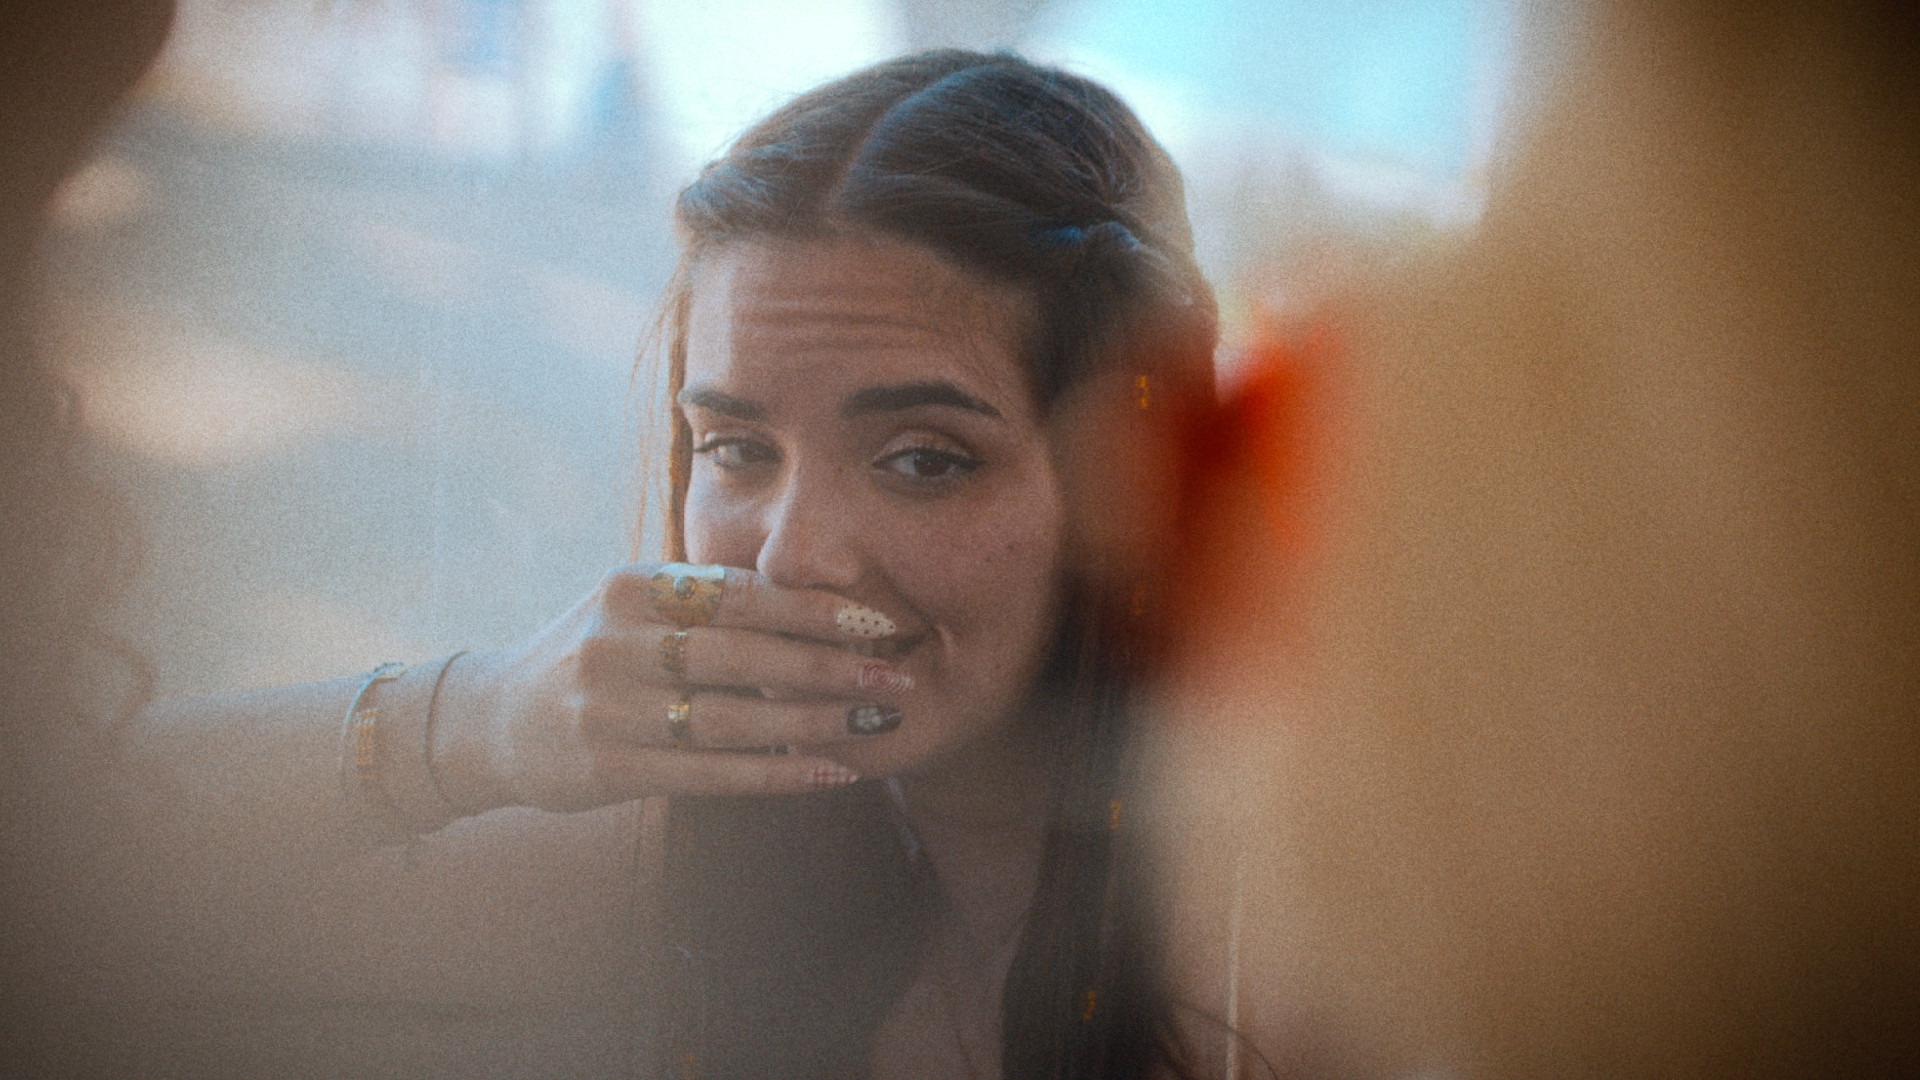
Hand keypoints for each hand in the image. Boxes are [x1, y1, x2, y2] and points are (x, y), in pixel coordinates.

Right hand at [432, 563, 909, 813]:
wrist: (493, 720)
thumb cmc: (596, 654)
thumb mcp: (635, 606)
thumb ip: (708, 601)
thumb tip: (820, 598)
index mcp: (632, 587)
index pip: (738, 593)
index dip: (812, 608)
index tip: (877, 620)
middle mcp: (617, 642)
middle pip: (742, 655)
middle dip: (829, 666)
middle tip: (897, 675)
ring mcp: (608, 708)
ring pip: (732, 718)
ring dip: (814, 722)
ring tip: (877, 724)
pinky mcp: (607, 768)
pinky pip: (711, 773)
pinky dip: (778, 773)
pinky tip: (832, 772)